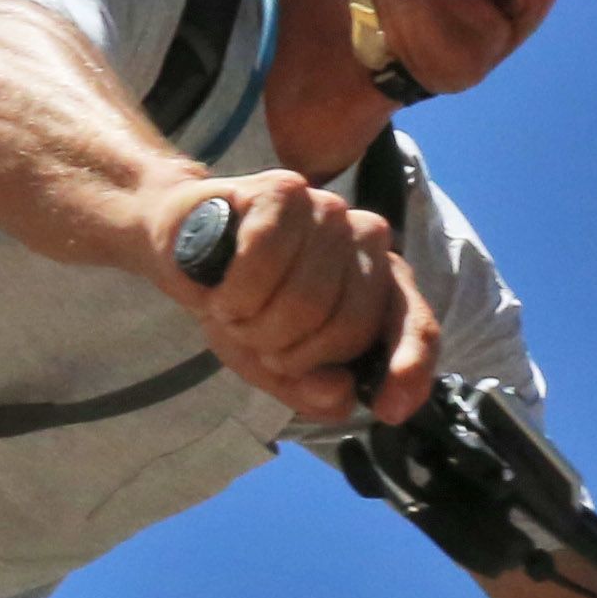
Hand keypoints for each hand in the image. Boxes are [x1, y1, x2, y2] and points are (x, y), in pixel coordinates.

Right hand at [158, 173, 440, 422]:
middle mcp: (366, 242)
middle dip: (287, 353)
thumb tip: (339, 395)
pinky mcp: (285, 190)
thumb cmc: (241, 303)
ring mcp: (329, 211)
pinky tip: (221, 288)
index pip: (414, 325)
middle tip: (254, 339)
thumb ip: (313, 389)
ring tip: (234, 312)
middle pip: (346, 326)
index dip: (410, 367)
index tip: (390, 407)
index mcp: (381, 285)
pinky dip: (234, 291)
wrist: (181, 249)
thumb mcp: (277, 364)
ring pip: (305, 299)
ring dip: (253, 323)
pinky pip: (265, 260)